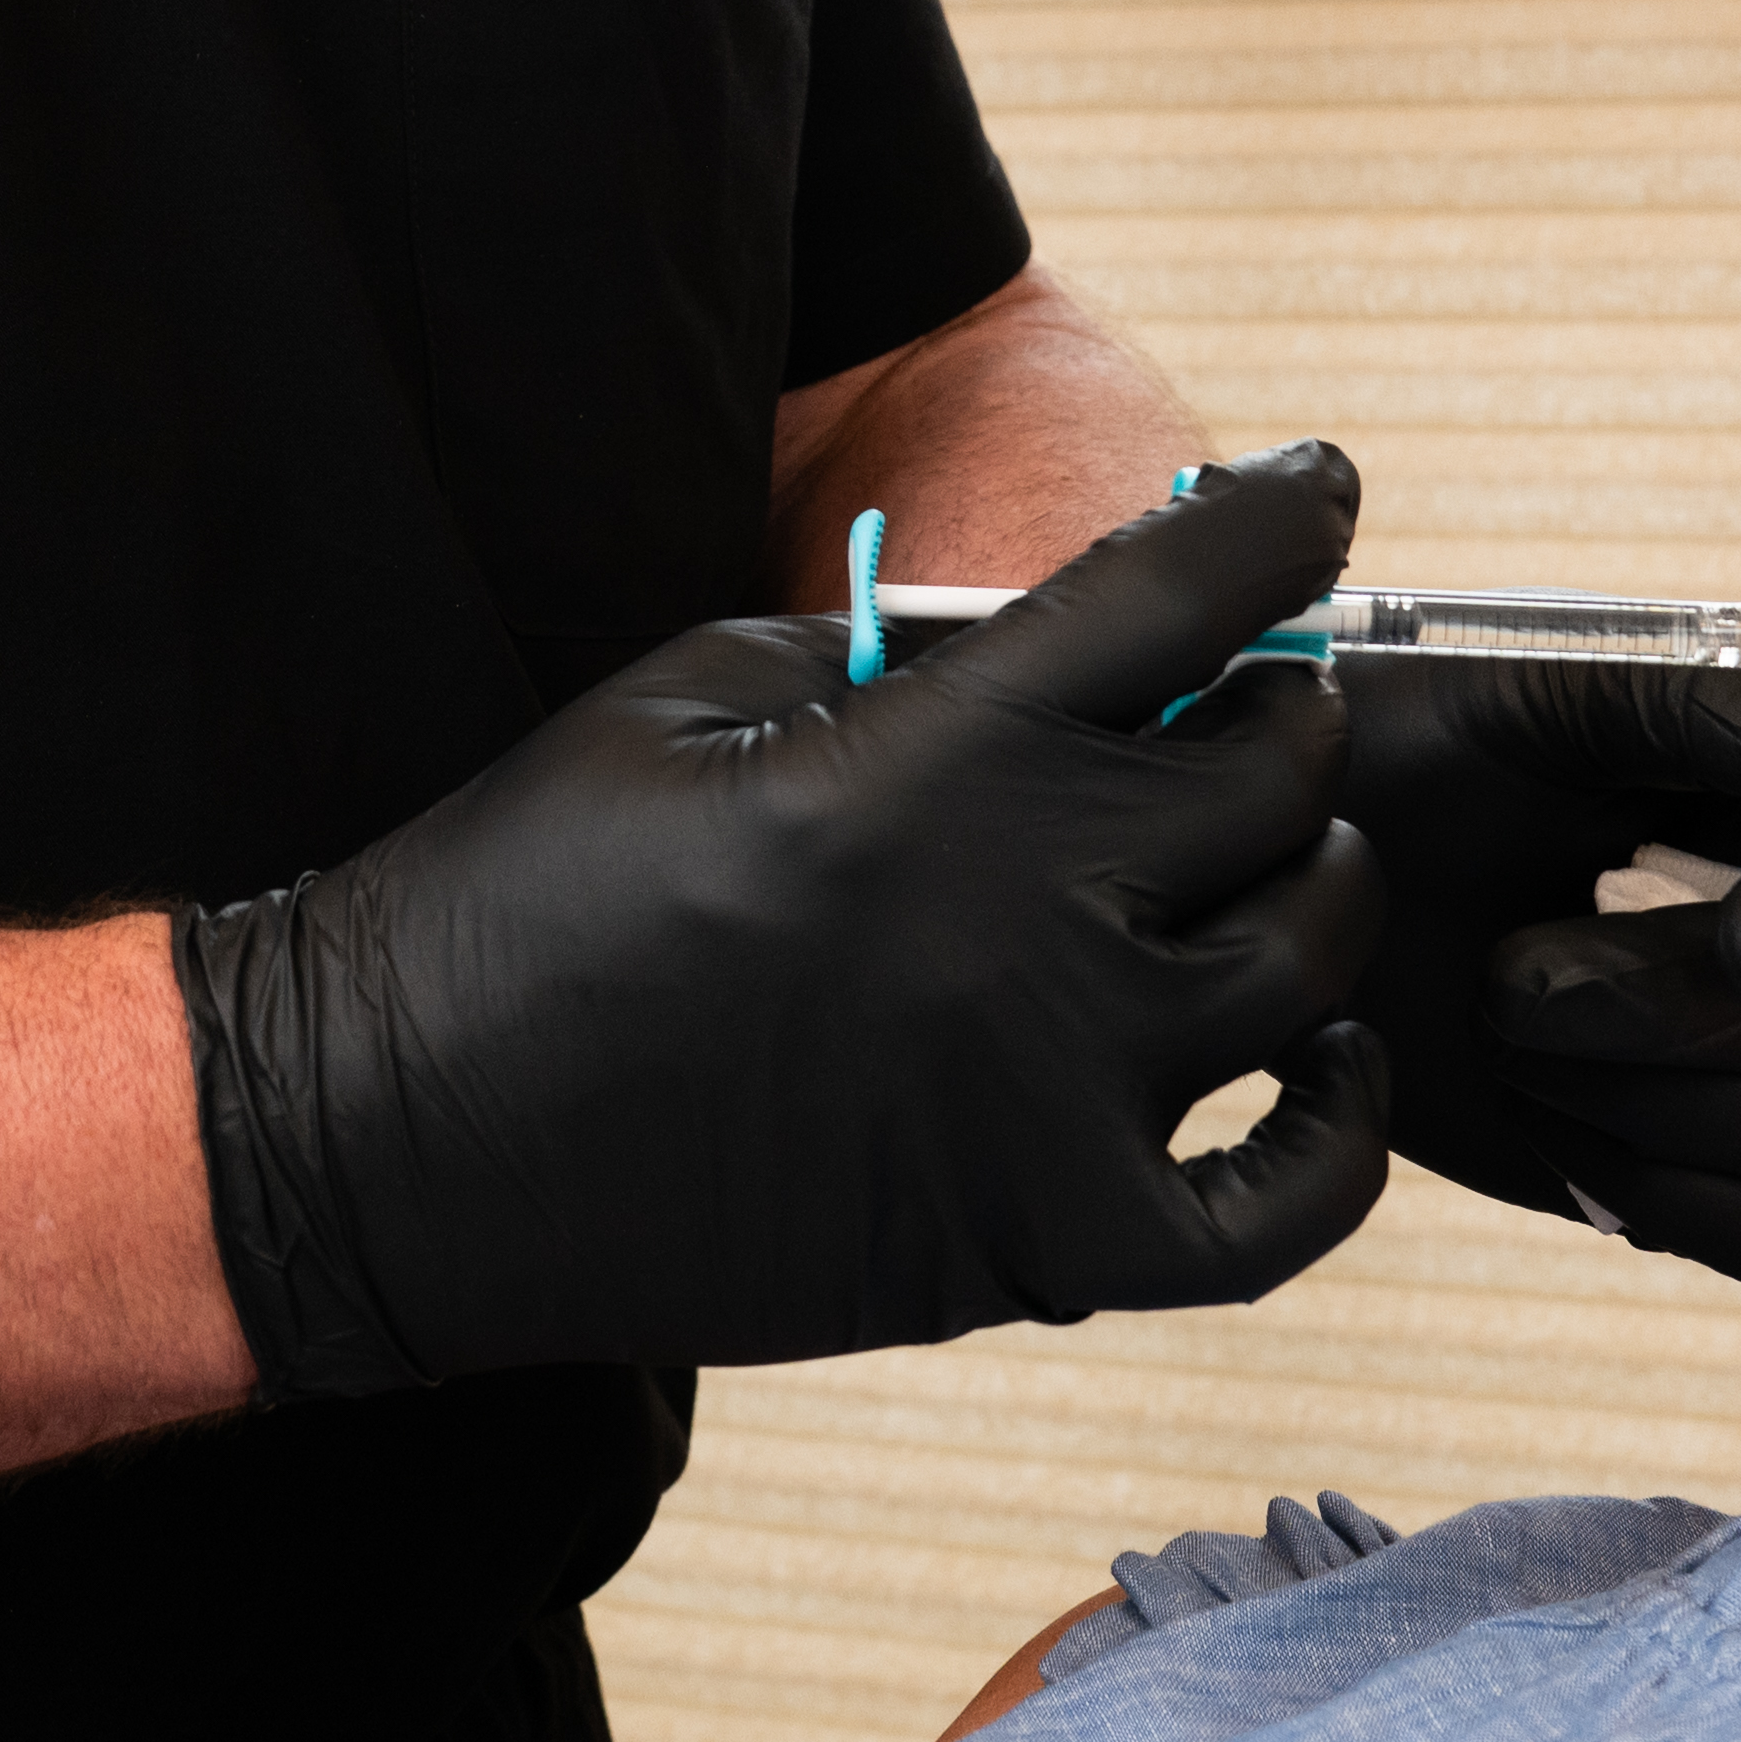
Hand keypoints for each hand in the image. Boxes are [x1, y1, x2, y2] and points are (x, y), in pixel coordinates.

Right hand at [176, 450, 1398, 1393]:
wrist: (404, 1137)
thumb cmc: (528, 895)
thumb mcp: (697, 687)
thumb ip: (901, 653)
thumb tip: (1063, 639)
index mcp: (937, 757)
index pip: (1196, 592)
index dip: (1286, 517)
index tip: (1313, 493)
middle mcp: (1026, 920)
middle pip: (1286, 778)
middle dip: (1280, 712)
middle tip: (1236, 707)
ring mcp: (1050, 1097)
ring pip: (1312, 964)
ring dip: (1309, 886)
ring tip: (1255, 865)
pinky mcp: (1042, 1248)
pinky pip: (1288, 1206)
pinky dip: (1336, 1125)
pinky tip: (1313, 1059)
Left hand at [1329, 647, 1740, 1284]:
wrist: (1288, 899)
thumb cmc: (1409, 760)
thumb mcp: (1535, 697)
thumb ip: (1713, 712)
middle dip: (1665, 1024)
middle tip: (1506, 982)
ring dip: (1643, 1105)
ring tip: (1508, 1035)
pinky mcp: (1725, 1167)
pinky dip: (1664, 1194)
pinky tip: (1552, 1120)